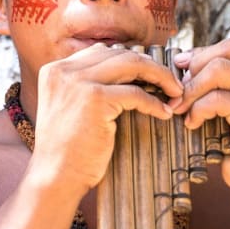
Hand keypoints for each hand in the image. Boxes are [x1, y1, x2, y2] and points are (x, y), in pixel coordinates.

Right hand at [32, 43, 182, 193]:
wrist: (55, 176)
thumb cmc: (67, 148)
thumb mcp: (68, 105)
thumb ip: (87, 85)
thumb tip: (127, 73)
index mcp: (56, 69)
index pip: (102, 51)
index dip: (130, 60)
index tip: (149, 73)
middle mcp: (64, 70)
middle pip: (119, 53)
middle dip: (150, 65)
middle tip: (171, 82)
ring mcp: (79, 82)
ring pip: (132, 65)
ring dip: (159, 76)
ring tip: (174, 92)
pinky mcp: (95, 99)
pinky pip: (136, 94)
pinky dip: (154, 103)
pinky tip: (163, 113)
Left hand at [169, 39, 229, 197]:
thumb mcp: (228, 106)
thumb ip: (216, 84)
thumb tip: (183, 61)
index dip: (202, 53)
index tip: (180, 66)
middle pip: (226, 52)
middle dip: (194, 68)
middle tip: (176, 91)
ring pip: (219, 71)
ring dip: (192, 88)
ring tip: (180, 108)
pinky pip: (217, 100)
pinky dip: (197, 109)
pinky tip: (193, 123)